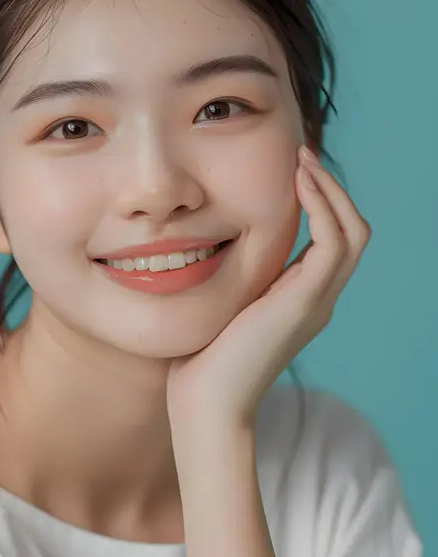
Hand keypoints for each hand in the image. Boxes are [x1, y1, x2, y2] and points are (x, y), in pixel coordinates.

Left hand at [166, 145, 371, 427]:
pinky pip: (333, 243)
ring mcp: (318, 302)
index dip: (320, 202)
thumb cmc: (204, 356)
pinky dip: (322, 207)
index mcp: (303, 299)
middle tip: (301, 155)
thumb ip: (237, 277)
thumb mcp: (226, 304)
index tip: (293, 169)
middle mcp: (319, 299)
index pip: (332, 240)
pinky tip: (297, 184)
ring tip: (301, 161)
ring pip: (353, 232)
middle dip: (330, 189)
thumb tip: (216, 243)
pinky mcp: (306, 302)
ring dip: (329, 190)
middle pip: (352, 231)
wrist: (206, 401)